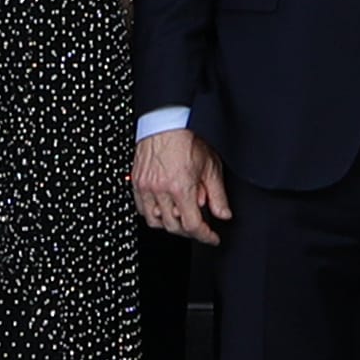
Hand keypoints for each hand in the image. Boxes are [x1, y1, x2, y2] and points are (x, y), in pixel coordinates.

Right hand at [132, 125, 229, 241]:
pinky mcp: (136, 182)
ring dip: (170, 224)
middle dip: (189, 231)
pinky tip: (164, 208)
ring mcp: (145, 187)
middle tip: (200, 227)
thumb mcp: (210, 166)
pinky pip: (141, 209)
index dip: (205, 236)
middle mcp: (160, 190)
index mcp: (180, 187)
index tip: (212, 237)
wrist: (166, 121)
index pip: (192, 225)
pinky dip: (153, 213)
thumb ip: (218, 195)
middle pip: (173, 227)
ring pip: (155, 221)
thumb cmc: (188, 138)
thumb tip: (223, 215)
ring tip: (182, 217)